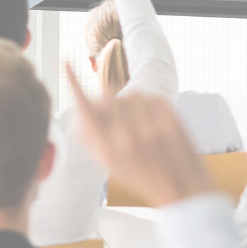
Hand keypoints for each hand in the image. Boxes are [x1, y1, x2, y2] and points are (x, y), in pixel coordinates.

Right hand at [64, 70, 212, 206]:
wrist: (181, 186)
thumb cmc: (140, 175)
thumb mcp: (108, 163)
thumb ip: (89, 137)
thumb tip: (78, 113)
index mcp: (106, 150)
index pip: (84, 108)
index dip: (72, 82)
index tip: (65, 61)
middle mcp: (126, 137)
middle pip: (107, 94)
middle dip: (109, 100)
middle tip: (117, 116)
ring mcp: (150, 126)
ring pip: (131, 94)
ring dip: (132, 104)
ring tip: (141, 125)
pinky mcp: (170, 117)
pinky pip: (152, 97)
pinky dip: (152, 108)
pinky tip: (156, 125)